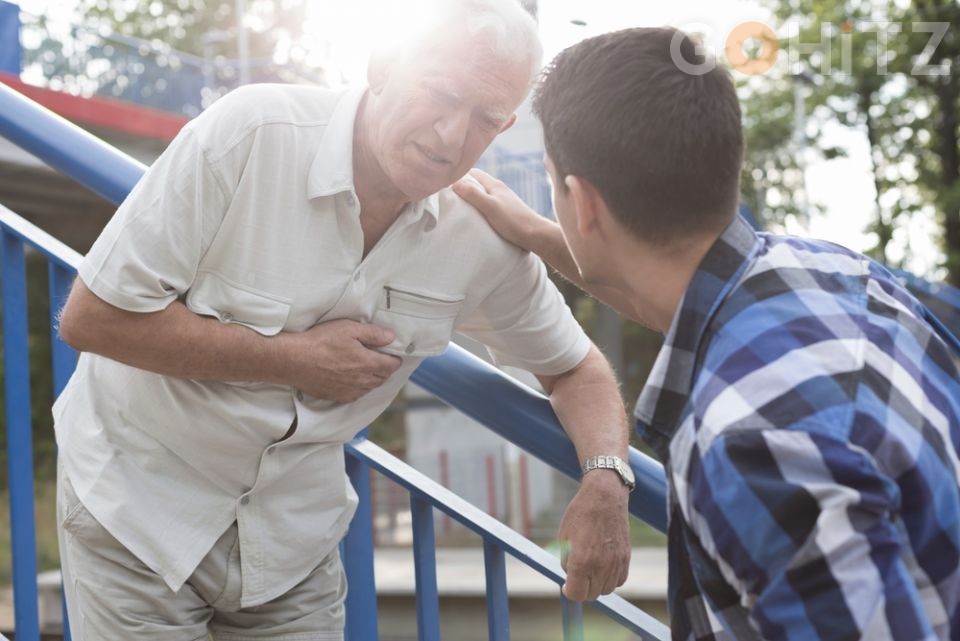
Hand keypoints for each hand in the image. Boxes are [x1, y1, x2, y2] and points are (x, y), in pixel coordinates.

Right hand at [280, 319, 402, 402]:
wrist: (294, 360)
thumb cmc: (320, 342)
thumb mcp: (349, 329)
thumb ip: (373, 334)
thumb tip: (391, 338)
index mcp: (367, 363)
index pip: (392, 365)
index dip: (394, 358)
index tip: (393, 353)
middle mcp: (361, 380)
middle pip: (383, 378)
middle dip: (386, 369)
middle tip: (382, 359)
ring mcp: (349, 390)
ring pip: (370, 387)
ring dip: (373, 379)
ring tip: (368, 368)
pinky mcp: (337, 396)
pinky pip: (356, 395)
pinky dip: (360, 388)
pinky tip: (354, 380)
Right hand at [452, 169, 547, 250]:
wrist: (536, 236)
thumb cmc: (514, 222)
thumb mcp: (491, 207)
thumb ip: (473, 195)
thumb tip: (454, 182)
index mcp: (494, 185)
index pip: (472, 172)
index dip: (458, 174)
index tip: (444, 179)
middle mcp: (498, 190)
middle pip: (476, 183)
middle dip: (462, 185)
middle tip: (445, 193)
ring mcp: (502, 201)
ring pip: (481, 194)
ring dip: (469, 197)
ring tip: (456, 205)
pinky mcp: (504, 212)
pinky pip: (486, 205)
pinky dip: (477, 207)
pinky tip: (473, 216)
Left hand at [558, 471, 630, 600]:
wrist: (604, 497)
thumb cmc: (580, 514)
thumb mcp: (564, 537)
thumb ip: (566, 561)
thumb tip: (569, 577)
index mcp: (581, 562)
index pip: (576, 594)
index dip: (569, 591)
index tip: (566, 585)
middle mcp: (600, 566)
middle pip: (591, 595)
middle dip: (582, 589)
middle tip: (577, 575)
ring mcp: (615, 563)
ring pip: (606, 590)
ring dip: (597, 585)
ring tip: (590, 568)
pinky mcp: (626, 557)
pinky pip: (619, 580)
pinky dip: (611, 579)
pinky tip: (603, 566)